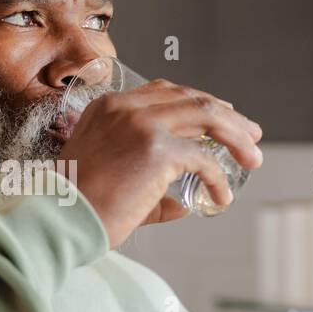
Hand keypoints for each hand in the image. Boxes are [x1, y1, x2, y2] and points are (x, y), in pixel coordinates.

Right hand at [65, 80, 263, 249]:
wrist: (59, 220)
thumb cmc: (76, 209)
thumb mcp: (107, 177)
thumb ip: (147, 185)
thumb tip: (184, 204)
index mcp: (109, 107)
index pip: (163, 91)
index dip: (197, 101)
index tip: (222, 117)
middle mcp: (126, 108)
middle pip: (192, 97)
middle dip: (228, 115)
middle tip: (251, 134)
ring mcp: (143, 125)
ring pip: (207, 115)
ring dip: (236, 135)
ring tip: (253, 156)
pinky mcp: (158, 150)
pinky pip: (204, 159)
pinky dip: (218, 178)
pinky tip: (221, 197)